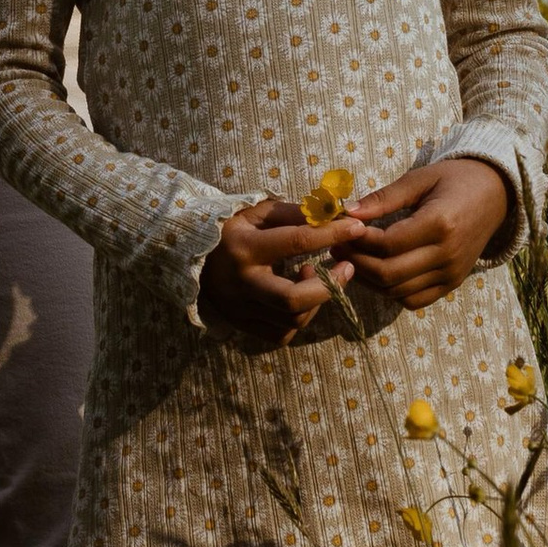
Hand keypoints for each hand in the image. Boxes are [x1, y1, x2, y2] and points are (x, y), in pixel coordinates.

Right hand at [198, 197, 366, 348]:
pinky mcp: (242, 325)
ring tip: (314, 276)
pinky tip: (300, 297)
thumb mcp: (257, 212)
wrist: (191, 256)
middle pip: (293, 299)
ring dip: (315, 300)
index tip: (356, 228)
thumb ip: (295, 213)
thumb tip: (336, 214)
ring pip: (292, 320)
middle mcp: (241, 282)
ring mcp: (240, 308)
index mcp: (244, 247)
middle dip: (329, 286)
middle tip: (346, 269)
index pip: (297, 241)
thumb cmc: (232, 229)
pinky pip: (281, 334)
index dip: (332, 234)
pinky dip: (299, 318)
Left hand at [337, 156, 511, 311]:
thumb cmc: (455, 179)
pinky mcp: (452, 284)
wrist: (496, 194)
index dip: (357, 241)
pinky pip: (413, 300)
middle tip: (337, 247)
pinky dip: (390, 291)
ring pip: (397, 291)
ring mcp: (452, 274)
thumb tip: (347, 213)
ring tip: (351, 258)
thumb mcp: (419, 179)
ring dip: (368, 279)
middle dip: (356, 262)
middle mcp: (447, 255)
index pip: (387, 244)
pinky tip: (377, 272)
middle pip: (389, 273)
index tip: (340, 229)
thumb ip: (383, 198)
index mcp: (440, 224)